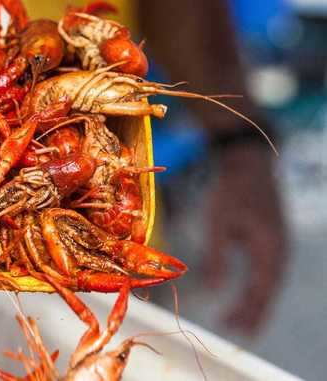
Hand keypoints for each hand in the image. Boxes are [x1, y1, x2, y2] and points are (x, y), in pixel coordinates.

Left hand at [202, 143, 287, 334]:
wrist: (247, 161)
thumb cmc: (230, 189)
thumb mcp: (218, 222)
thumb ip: (216, 256)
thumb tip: (212, 290)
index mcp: (270, 248)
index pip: (260, 289)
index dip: (247, 310)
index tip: (232, 328)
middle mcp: (279, 249)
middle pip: (268, 290)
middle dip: (254, 311)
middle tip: (237, 332)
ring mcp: (278, 243)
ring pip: (269, 281)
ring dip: (256, 301)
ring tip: (240, 321)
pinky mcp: (271, 237)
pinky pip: (267, 270)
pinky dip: (258, 285)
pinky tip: (247, 295)